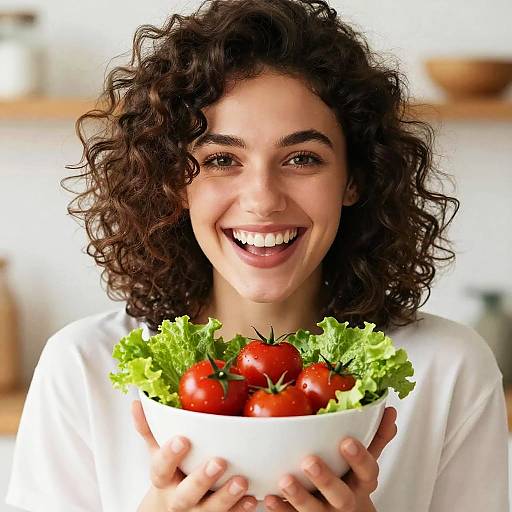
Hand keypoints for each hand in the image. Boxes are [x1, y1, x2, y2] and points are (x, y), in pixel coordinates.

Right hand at [131, 400, 257, 510]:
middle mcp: (178, 499)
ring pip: (210, 510)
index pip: (161, 468)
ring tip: (241, 481)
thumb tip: (138, 402)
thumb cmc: (168, 475)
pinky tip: (253, 499)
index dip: (170, 455)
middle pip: (186, 494)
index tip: (182, 439)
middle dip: (202, 480)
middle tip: (219, 462)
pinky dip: (240, 509)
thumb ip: (149, 429)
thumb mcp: (156, 453)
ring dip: (226, 497)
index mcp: (163, 479)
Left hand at [263, 406, 397, 510]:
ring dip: (299, 495)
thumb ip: (376, 437)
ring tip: (285, 479)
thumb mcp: (366, 462)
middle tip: (309, 461)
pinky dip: (280, 509)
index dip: (359, 458)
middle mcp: (345, 501)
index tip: (346, 441)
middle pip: (341, 496)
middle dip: (325, 480)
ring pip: (314, 511)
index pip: (368, 472)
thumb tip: (388, 409)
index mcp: (361, 483)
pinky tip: (269, 497)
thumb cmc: (352, 481)